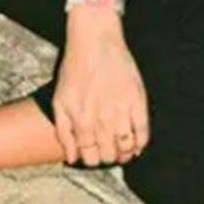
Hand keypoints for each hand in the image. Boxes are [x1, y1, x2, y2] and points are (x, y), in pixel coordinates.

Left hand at [53, 5, 149, 167]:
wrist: (94, 42)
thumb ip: (64, 132)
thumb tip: (71, 158)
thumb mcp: (59, 101)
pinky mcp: (137, 101)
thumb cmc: (75, 70)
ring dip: (125, 154)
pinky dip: (141, 143)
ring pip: (127, 147)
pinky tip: (137, 143)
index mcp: (81, 121)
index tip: (95, 157)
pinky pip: (143, 132)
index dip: (93, 160)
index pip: (89, 156)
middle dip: (108, 157)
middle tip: (109, 153)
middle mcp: (101, 120)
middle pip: (109, 154)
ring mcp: (121, 111)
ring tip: (123, 151)